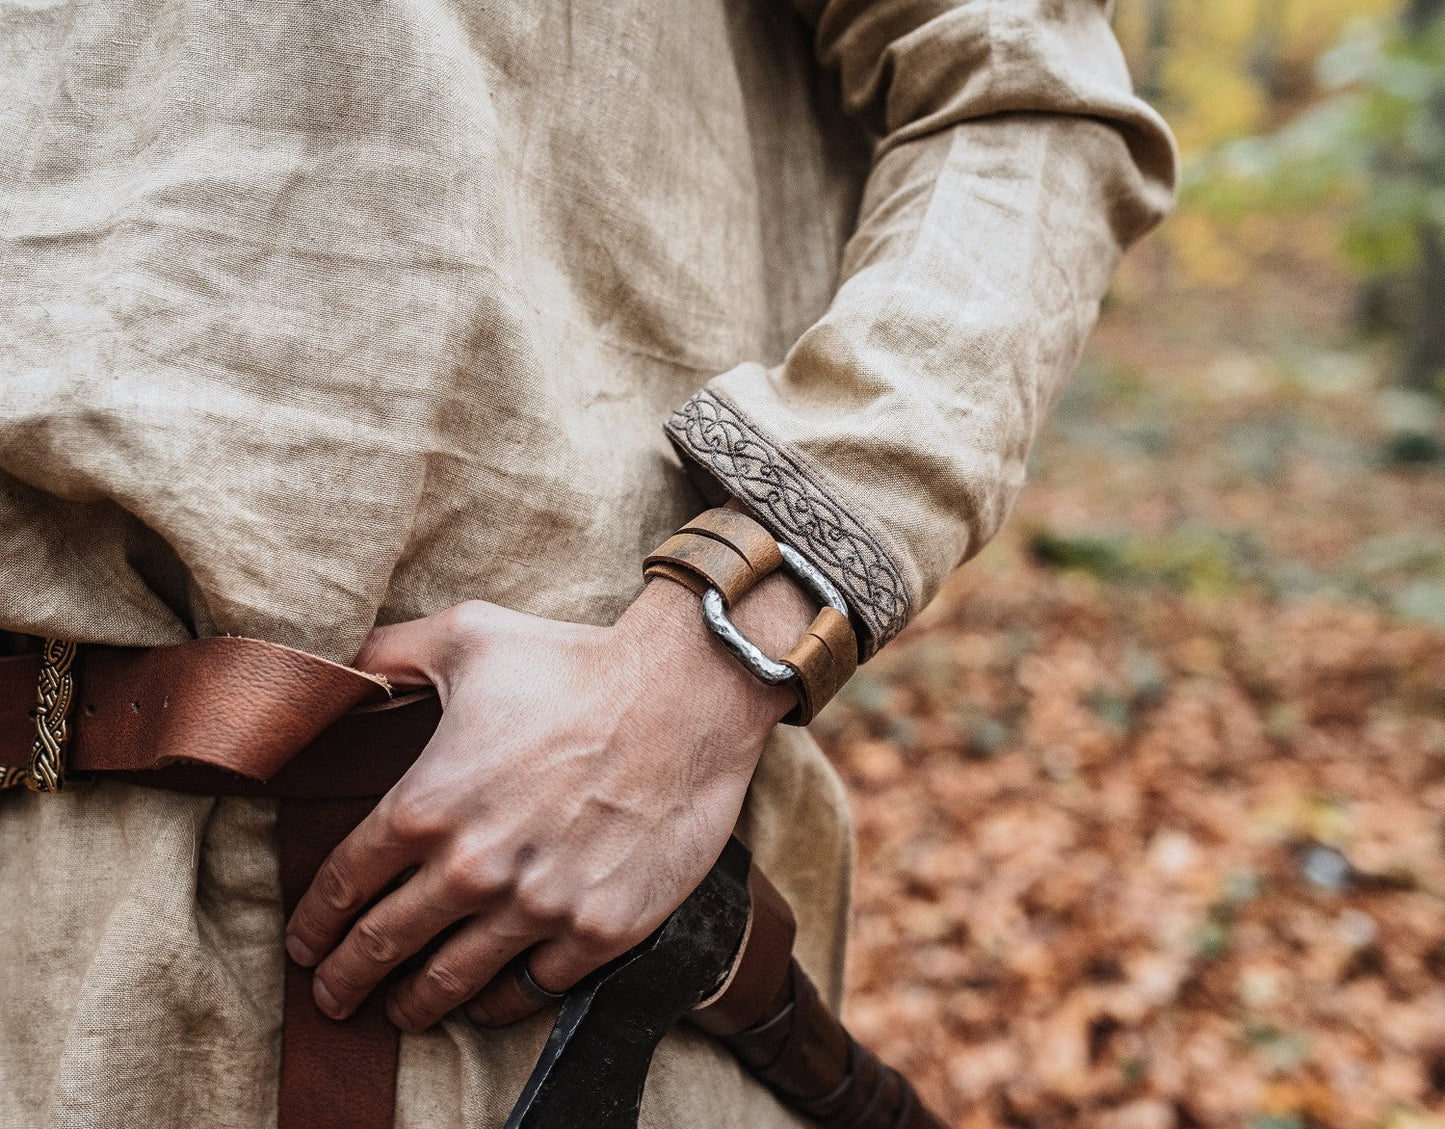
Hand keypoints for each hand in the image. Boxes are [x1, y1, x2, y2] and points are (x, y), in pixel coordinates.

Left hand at [283, 572, 815, 1031]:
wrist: (685, 694)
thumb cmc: (574, 661)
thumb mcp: (467, 636)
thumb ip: (389, 655)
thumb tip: (336, 670)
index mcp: (427, 804)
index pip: (344, 884)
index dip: (314, 921)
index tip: (304, 943)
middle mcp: (471, 868)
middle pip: (382, 946)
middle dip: (345, 979)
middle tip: (333, 997)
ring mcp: (536, 906)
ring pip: (450, 982)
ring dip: (415, 1005)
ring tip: (402, 1013)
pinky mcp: (598, 929)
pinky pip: (532, 989)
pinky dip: (501, 1002)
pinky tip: (487, 1001)